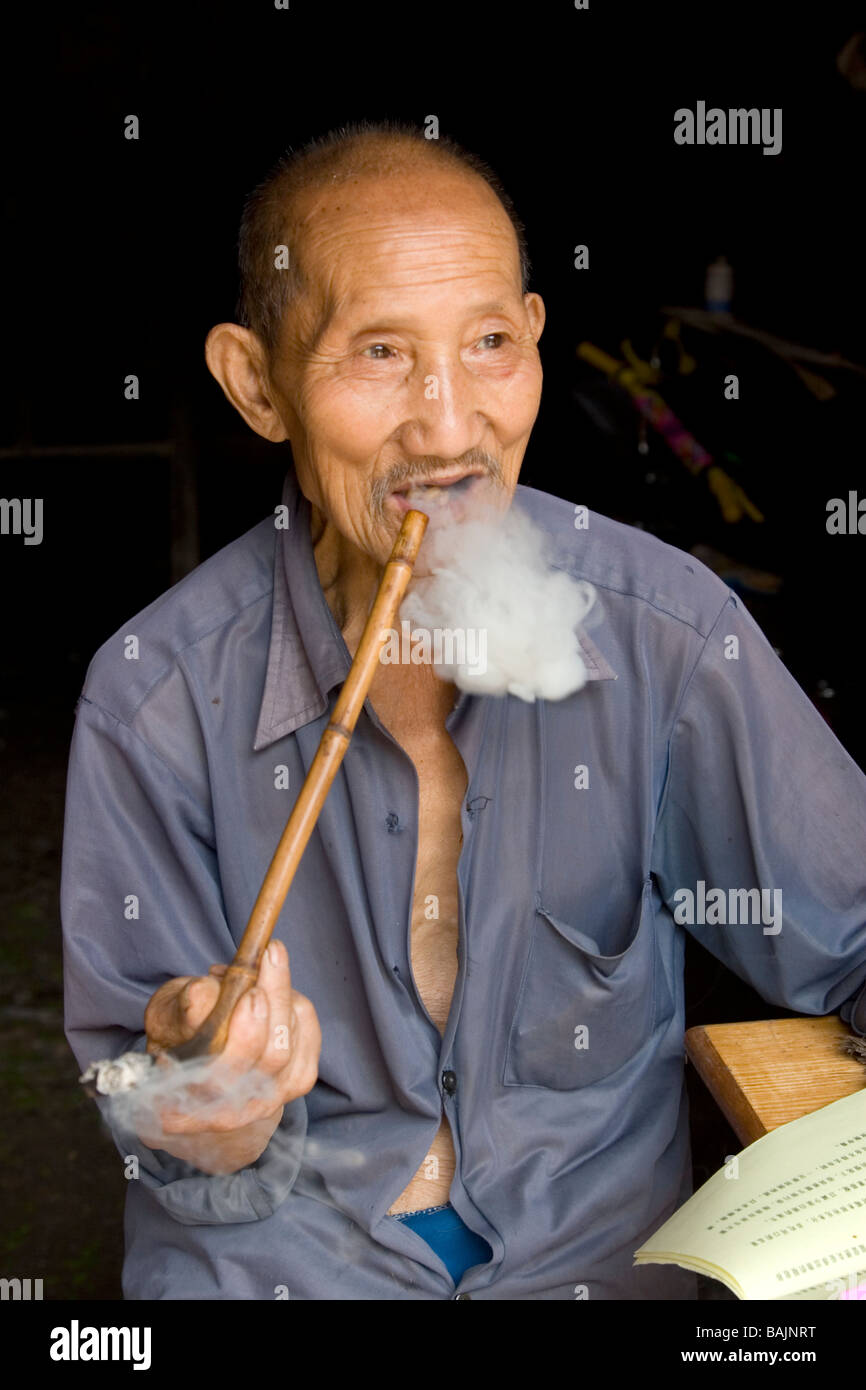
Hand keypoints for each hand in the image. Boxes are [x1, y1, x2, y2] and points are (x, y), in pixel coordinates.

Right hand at [139, 939, 320, 1171]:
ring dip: (280, 994)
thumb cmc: (177, 1033)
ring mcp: (268, 1102)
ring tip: (260, 965)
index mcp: (180, 1109)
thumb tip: (203, 993)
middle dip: (274, 1000)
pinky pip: (308, 1035)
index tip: (251, 993)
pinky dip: (295, 1004)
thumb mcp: (165, 1015)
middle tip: (269, 956)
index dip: (243, 1037)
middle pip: (269, 1058)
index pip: (220, 1080)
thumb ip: (183, 1008)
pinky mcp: (296, 1082)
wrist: (199, 1057)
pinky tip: (275, 990)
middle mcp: (229, 1115)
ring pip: (290, 1043)